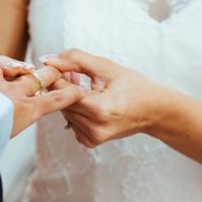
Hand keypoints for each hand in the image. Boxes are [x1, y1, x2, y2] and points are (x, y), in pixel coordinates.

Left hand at [44, 49, 171, 147]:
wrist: (154, 110)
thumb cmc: (134, 86)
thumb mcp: (106, 67)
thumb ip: (75, 60)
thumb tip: (48, 60)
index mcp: (100, 110)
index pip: (62, 92)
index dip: (57, 76)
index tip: (61, 65)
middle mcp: (95, 128)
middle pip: (61, 102)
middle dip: (62, 86)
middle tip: (74, 72)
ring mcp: (93, 138)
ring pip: (64, 112)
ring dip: (68, 97)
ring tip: (82, 83)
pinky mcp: (91, 141)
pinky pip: (71, 121)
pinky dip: (75, 109)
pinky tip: (87, 99)